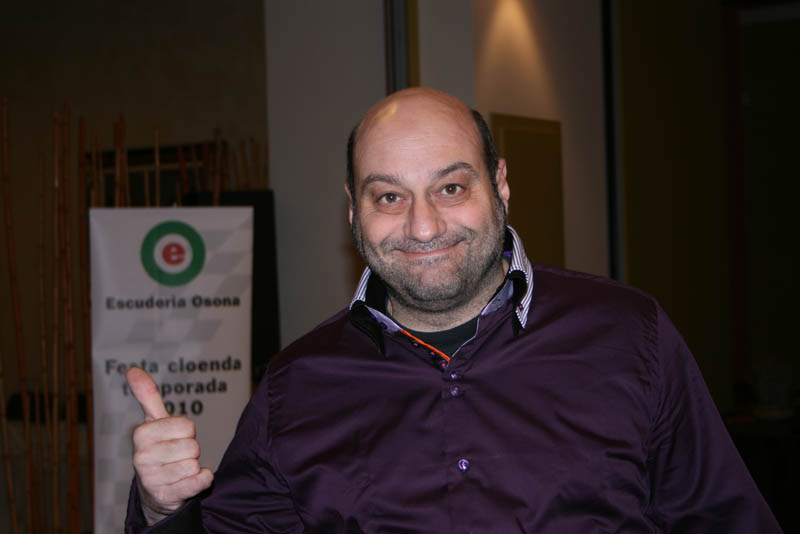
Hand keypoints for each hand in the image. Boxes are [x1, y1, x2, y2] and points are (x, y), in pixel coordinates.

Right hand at [127, 366, 213, 524]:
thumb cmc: (159, 448)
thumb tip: (132, 369)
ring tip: (178, 469)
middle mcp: (142, 457)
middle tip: (177, 455)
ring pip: (195, 464)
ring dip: (193, 466)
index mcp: (141, 434)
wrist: (156, 489)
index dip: (186, 432)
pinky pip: (199, 482)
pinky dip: (203, 480)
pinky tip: (190, 480)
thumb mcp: (153, 422)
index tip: (174, 438)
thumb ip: (147, 396)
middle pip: (192, 446)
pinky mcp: (165, 497)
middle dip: (190, 450)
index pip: (186, 425)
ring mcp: (152, 479)